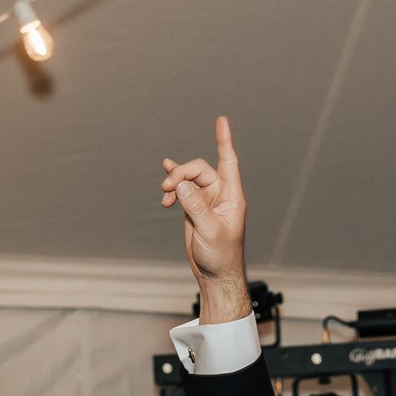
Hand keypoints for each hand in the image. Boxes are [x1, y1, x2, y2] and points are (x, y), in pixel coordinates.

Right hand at [159, 115, 250, 322]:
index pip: (227, 161)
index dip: (223, 140)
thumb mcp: (210, 230)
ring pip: (187, 179)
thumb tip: (181, 185)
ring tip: (164, 195)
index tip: (221, 120)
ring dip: (174, 182)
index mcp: (231, 196)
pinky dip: (172, 186)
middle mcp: (220, 194)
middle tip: (167, 189)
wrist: (215, 275)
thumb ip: (196, 206)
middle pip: (198, 169)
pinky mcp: (194, 209)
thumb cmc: (221, 256)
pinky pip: (182, 190)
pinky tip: (164, 182)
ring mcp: (205, 201)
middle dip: (181, 175)